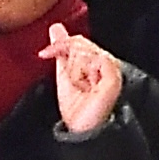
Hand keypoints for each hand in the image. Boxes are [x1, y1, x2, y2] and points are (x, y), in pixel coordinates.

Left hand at [45, 24, 122, 138]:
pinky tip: (84, 83)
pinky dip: (83, 70)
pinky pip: (95, 58)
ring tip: (79, 86)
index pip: (78, 42)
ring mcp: (111, 69)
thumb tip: (56, 28)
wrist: (83, 131)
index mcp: (95, 63)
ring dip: (74, 70)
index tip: (44, 53)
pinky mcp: (114, 75)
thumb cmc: (77, 111)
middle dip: (69, 63)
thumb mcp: (64, 76)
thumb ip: (61, 52)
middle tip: (71, 81)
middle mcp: (105, 64)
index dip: (61, 45)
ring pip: (86, 50)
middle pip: (81, 44)